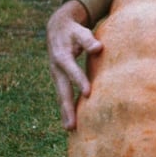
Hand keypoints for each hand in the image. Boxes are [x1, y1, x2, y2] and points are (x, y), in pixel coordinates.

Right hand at [46, 0, 101, 130]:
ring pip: (61, 96)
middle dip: (67, 107)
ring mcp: (56, 75)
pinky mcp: (59, 79)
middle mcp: (57, 69)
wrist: (57, 28)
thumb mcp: (80, 31)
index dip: (79, 80)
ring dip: (65, 112)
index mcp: (62, 56)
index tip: (87, 93)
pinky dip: (65, 108)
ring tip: (70, 129)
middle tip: (72, 125)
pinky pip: (63, 95)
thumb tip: (98, 48)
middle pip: (62, 90)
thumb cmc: (73, 30)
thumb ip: (88, 39)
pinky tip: (70, 122)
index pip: (72, 70)